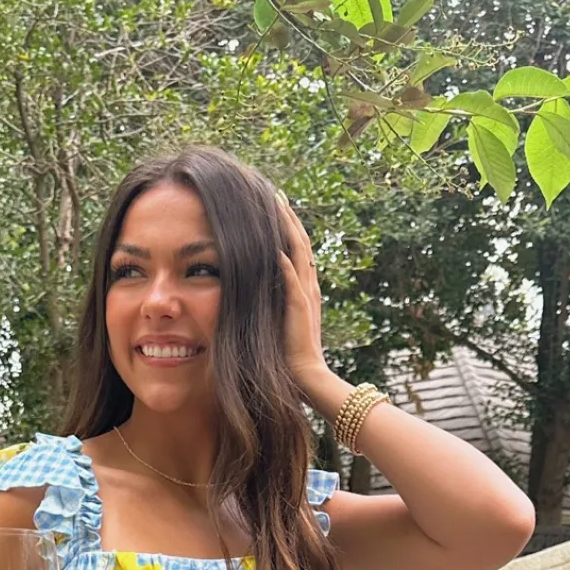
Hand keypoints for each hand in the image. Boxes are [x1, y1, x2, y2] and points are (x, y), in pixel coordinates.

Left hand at [275, 191, 330, 398]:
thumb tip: (260, 285)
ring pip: (299, 254)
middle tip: (278, 194)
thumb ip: (275, 301)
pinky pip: (293, 282)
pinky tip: (276, 248)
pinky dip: (286, 264)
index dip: (289, 226)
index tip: (277, 206)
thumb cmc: (290, 353)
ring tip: (279, 207)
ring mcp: (306, 296)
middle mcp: (309, 286)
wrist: (307, 375)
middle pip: (301, 243)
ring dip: (289, 230)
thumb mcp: (281, 320)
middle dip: (289, 217)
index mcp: (305, 288)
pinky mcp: (299, 309)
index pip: (298, 249)